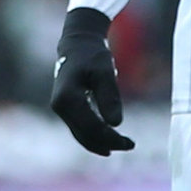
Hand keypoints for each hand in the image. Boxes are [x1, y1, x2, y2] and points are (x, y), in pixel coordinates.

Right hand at [50, 7, 135, 154]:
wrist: (77, 44)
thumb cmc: (92, 55)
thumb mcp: (105, 72)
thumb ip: (109, 97)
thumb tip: (116, 124)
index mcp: (67, 98)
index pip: (90, 127)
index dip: (110, 137)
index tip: (130, 142)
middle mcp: (60, 106)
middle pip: (85, 134)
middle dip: (108, 142)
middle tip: (131, 145)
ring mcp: (61, 108)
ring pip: (81, 134)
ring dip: (101, 142)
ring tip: (123, 145)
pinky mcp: (66, 108)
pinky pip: (80, 128)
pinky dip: (94, 136)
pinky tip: (109, 140)